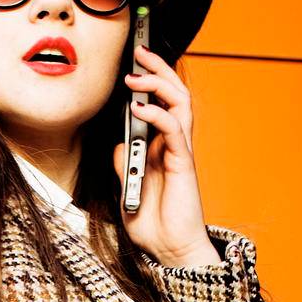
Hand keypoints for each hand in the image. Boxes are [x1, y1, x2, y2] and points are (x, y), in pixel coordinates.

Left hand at [112, 41, 221, 267]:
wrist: (169, 250)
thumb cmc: (152, 224)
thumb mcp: (126, 188)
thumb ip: (123, 164)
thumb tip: (119, 143)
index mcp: (160, 147)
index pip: (160, 102)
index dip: (151, 79)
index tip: (133, 61)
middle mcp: (172, 144)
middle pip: (173, 93)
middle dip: (158, 68)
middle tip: (139, 51)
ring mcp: (179, 152)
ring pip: (178, 103)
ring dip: (158, 83)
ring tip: (136, 75)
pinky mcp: (183, 163)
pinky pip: (174, 130)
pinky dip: (157, 114)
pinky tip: (139, 107)